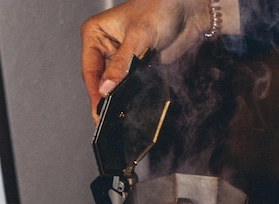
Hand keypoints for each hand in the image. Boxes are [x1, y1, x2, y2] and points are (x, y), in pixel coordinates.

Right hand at [81, 0, 211, 121]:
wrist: (188, 12)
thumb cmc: (161, 7)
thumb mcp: (138, 36)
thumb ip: (121, 64)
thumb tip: (106, 89)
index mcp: (96, 34)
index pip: (89, 69)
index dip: (94, 92)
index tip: (99, 110)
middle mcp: (105, 47)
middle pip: (99, 81)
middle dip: (105, 98)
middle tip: (109, 117)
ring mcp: (119, 60)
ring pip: (113, 87)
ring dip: (117, 99)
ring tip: (119, 115)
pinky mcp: (134, 68)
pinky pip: (128, 87)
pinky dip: (129, 96)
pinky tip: (130, 107)